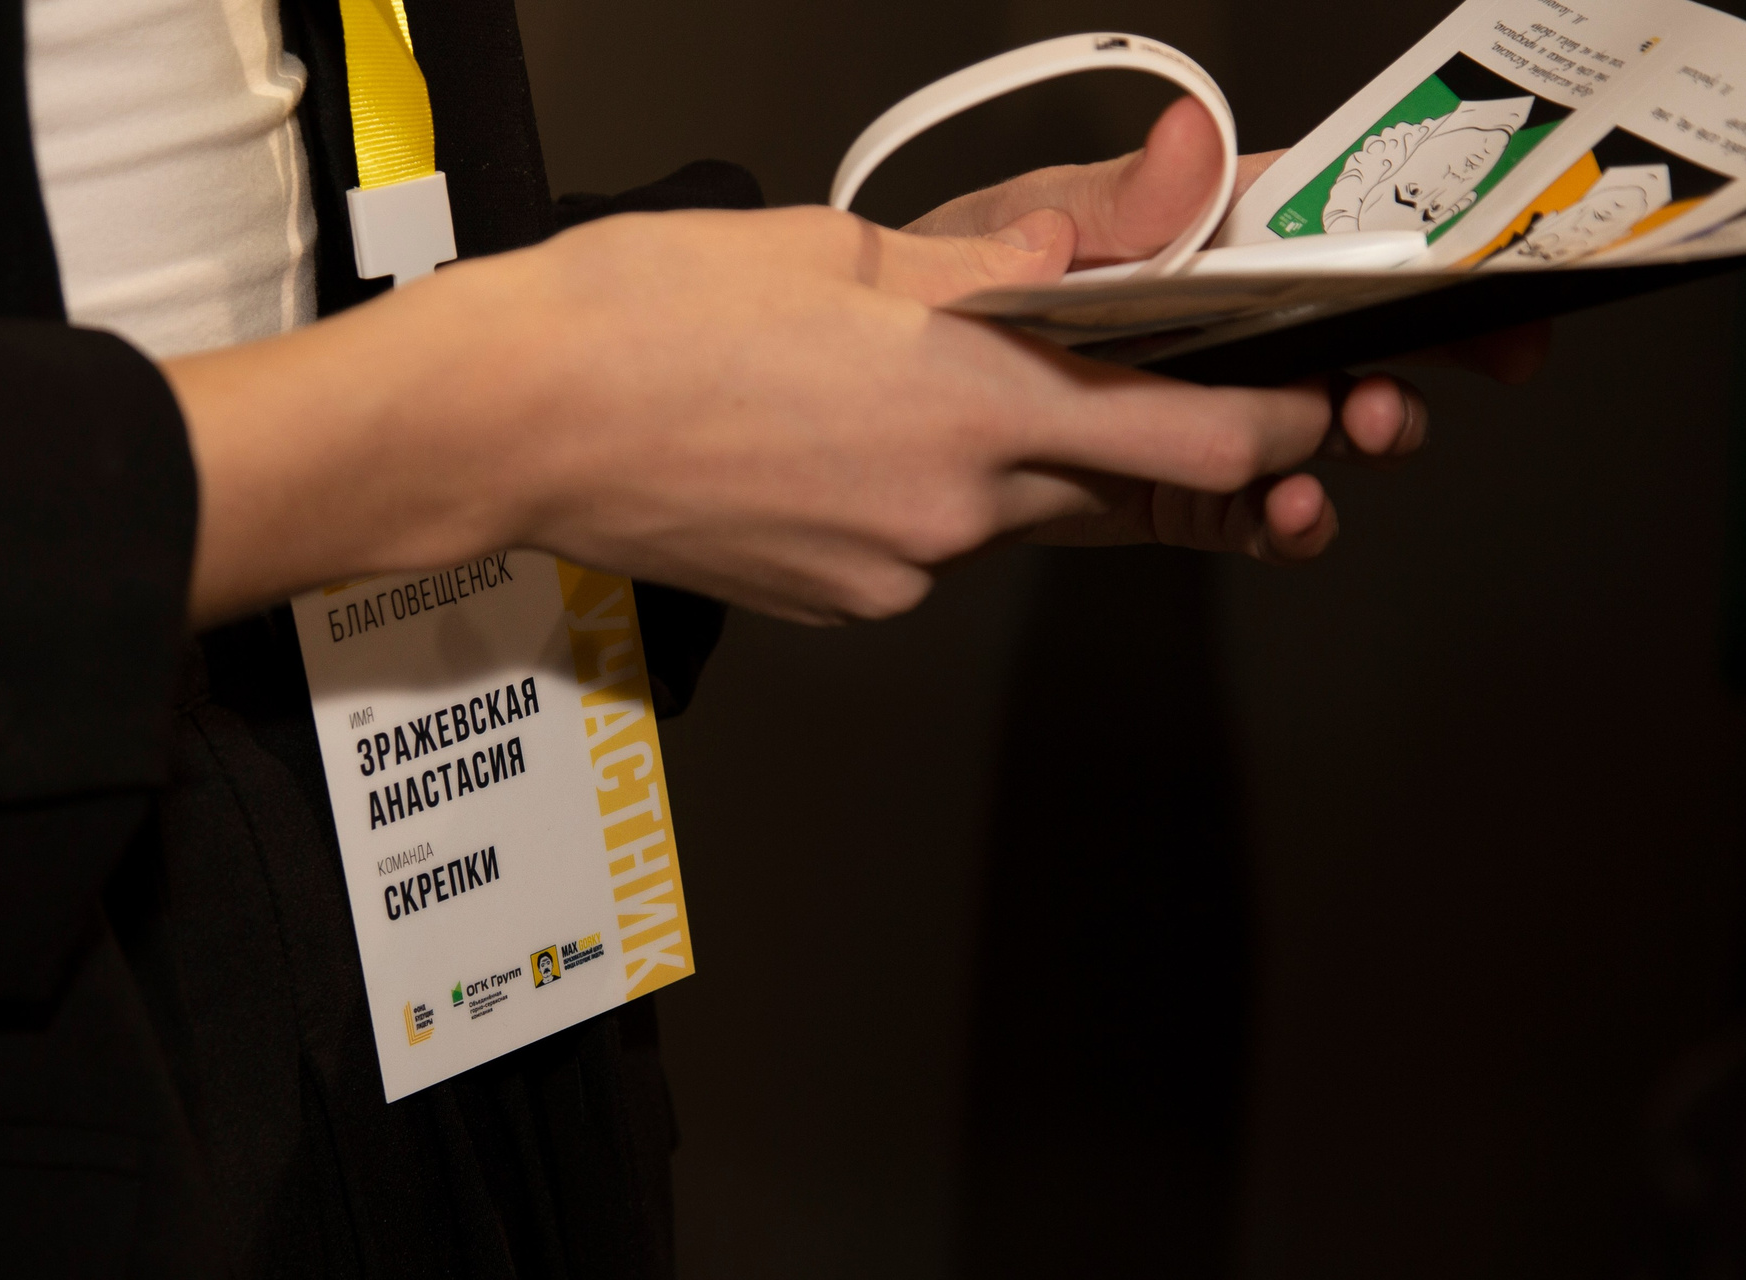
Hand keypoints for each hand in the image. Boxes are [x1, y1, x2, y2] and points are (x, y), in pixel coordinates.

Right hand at [166, 202, 1362, 627]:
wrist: (510, 423)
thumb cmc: (648, 315)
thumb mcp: (844, 246)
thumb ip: (1005, 260)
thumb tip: (1114, 237)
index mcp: (969, 405)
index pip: (1194, 444)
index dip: (1283, 432)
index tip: (1316, 410)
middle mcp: (952, 515)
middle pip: (1118, 494)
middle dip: (1154, 449)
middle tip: (1136, 392)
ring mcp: (895, 576)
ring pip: (1017, 521)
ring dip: (1024, 467)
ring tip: (926, 397)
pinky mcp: (844, 605)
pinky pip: (933, 551)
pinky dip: (933, 502)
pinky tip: (852, 448)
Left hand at [904, 97, 1549, 557]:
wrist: (871, 398)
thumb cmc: (945, 284)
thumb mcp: (1019, 223)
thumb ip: (1115, 203)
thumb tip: (1190, 146)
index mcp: (1198, 236)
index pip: (1331, 221)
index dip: (1417, 241)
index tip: (1477, 269)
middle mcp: (1216, 322)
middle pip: (1351, 328)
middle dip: (1417, 351)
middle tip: (1432, 374)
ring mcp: (1198, 409)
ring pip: (1314, 425)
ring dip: (1355, 434)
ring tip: (1355, 436)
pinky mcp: (1165, 487)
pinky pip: (1241, 507)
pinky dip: (1278, 519)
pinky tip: (1287, 515)